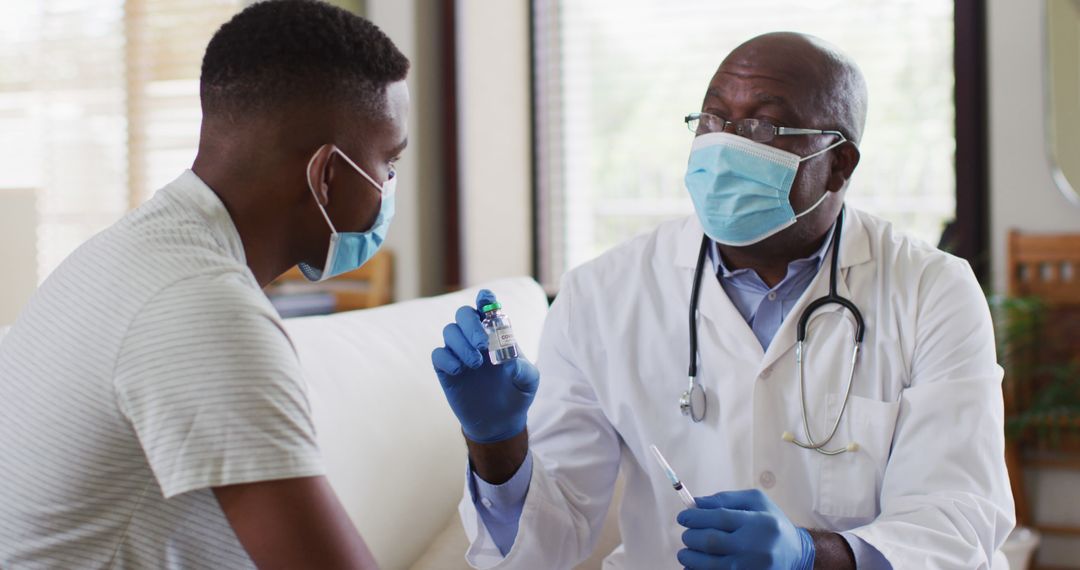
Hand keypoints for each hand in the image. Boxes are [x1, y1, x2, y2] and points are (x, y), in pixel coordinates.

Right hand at [431, 289, 538, 443]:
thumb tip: (510, 363)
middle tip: (482, 344)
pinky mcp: (446, 370)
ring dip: (461, 344)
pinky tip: (459, 372)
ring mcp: (459, 352)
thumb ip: (523, 370)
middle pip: (463, 314)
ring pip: (449, 331)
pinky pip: (438, 355)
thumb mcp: (529, 382)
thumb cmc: (517, 393)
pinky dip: (447, 359)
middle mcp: (475, 338)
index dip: (485, 299)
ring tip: (476, 365)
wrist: (500, 421)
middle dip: (471, 324)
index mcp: (497, 333)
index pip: (487, 307)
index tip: (485, 300)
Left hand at [677, 489, 814, 569]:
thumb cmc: (772, 523)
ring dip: (690, 558)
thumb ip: (725, 499)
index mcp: (757, 522)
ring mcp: (750, 567)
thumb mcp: (756, 501)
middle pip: (711, 542)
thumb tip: (695, 503)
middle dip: (690, 538)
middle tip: (686, 535)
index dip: (695, 517)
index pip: (718, 518)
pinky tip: (694, 566)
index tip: (682, 517)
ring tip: (686, 552)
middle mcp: (754, 546)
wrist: (795, 553)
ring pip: (709, 565)